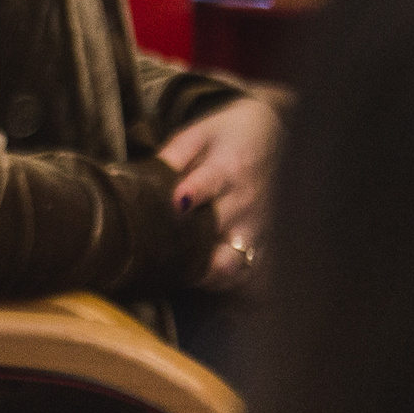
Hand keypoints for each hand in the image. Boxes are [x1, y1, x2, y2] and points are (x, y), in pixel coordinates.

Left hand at [158, 96, 280, 290]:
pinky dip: (222, 279)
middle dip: (186, 243)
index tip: (174, 205)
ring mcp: (256, 224)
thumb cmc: (225, 133)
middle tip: (152, 252)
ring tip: (174, 272)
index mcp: (228, 167)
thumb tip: (141, 179)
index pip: (209, 184)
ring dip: (205, 271)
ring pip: (233, 262)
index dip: (191, 195)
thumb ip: (172, 156)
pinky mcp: (261, 239)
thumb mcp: (197, 133)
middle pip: (217, 230)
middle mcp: (246, 201)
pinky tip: (197, 278)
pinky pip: (243, 270)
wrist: (272, 133)